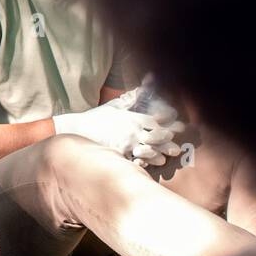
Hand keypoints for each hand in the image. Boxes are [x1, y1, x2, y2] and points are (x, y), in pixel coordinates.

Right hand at [53, 86, 182, 160]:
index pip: (157, 122)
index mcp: (133, 118)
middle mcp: (132, 131)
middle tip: (176, 149)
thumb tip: (140, 89)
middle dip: (168, 143)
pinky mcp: (118, 154)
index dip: (170, 126)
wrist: (76, 129)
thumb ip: (129, 99)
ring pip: (149, 151)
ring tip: (164, 159)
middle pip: (157, 138)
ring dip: (158, 156)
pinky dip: (141, 164)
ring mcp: (125, 143)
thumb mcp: (113, 106)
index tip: (179, 129)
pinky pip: (133, 161)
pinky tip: (146, 166)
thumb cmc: (95, 117)